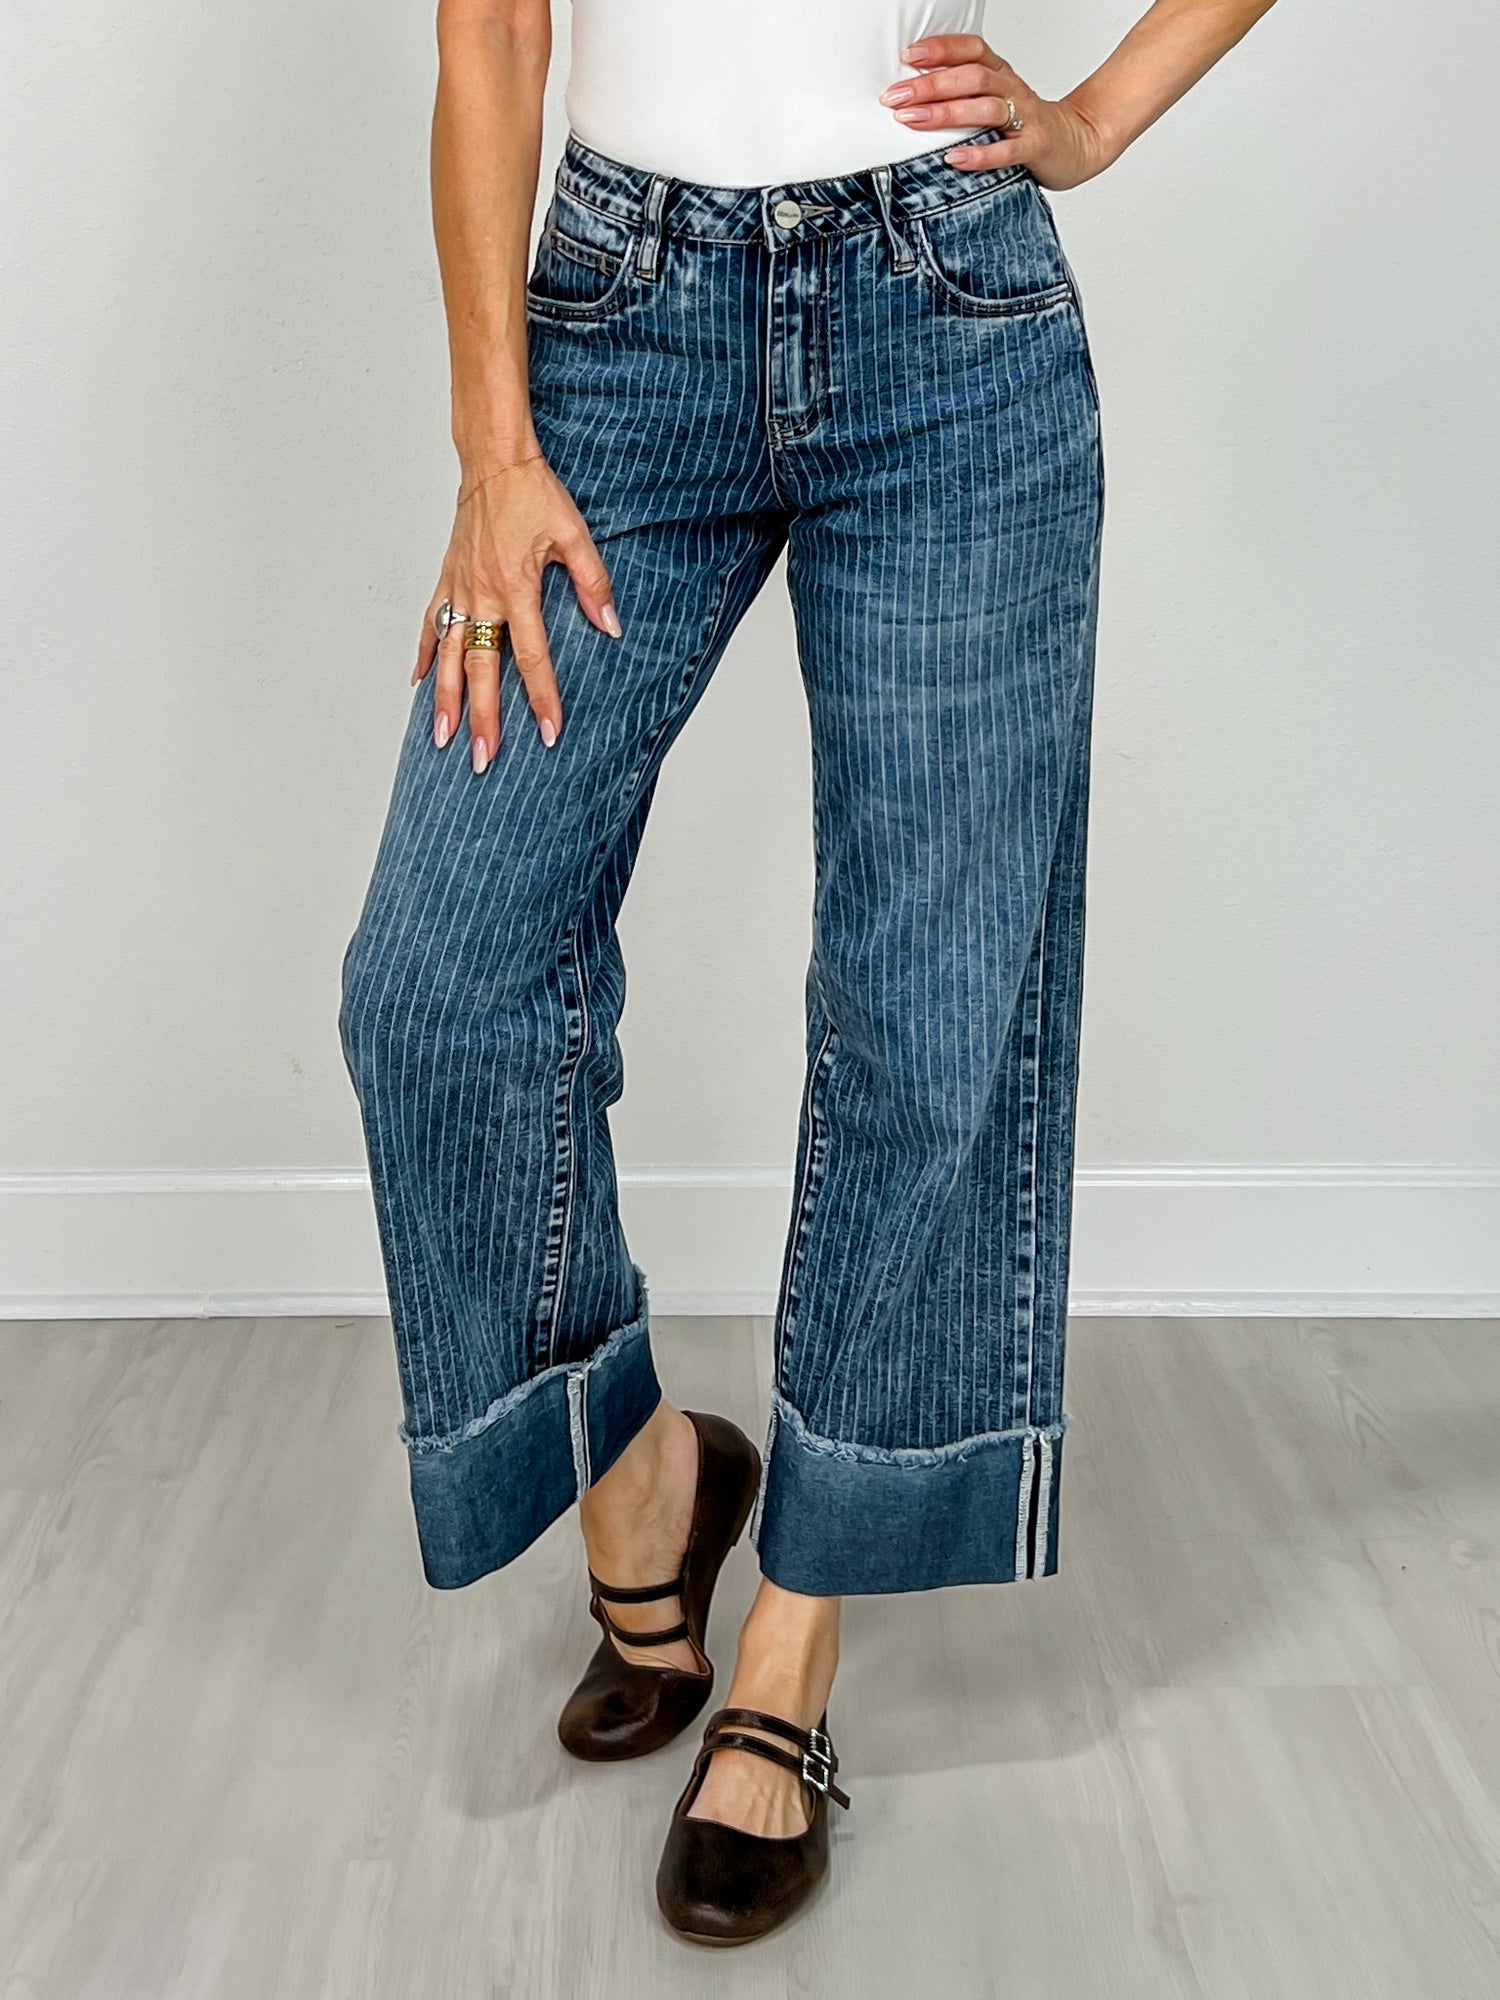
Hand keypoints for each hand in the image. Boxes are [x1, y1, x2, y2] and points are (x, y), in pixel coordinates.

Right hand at [413, 451, 621, 772]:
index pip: (531, 657)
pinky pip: (431, 624)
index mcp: (515, 588)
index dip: (542, 698)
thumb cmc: (533, 492)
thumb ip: (594, 583)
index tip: (549, 733)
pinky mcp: (447, 578)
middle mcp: (481, 594)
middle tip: (483, 759)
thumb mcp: (575, 534)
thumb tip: (611, 625)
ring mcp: (459, 589)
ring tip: (441, 738)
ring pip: (447, 656)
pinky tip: (419, 683)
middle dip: (482, 719)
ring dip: (443, 700)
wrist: (493, 459)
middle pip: (479, 670)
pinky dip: (424, 654)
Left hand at [880, 36, 1113, 191]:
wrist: (1078, 143)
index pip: (972, 50)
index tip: (908, 56)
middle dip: (931, 85)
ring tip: (914, 120)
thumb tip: (912, 100)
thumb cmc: (1027, 126)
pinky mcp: (1036, 148)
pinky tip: (954, 159)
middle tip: (896, 96)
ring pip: (986, 108)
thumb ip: (962, 96)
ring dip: (946, 113)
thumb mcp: (995, 102)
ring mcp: (1026, 118)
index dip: (941, 49)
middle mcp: (1012, 90)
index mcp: (1001, 75)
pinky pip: (1007, 150)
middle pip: (972, 77)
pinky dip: (980, 155)